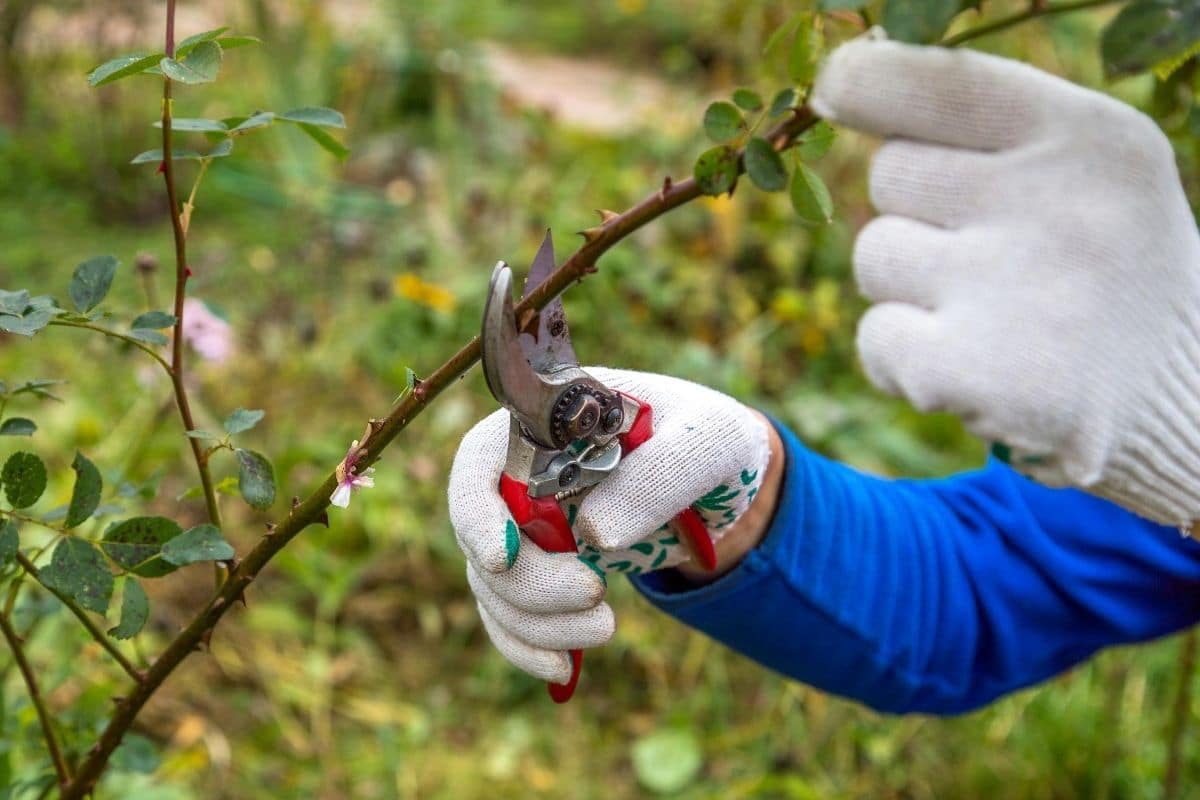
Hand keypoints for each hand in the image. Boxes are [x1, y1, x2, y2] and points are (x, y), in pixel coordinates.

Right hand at [448, 367, 772, 682]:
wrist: (714, 476)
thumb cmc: (705, 438)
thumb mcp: (706, 441)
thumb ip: (660, 474)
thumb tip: (596, 534)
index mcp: (543, 423)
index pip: (478, 462)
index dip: (476, 512)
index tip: (502, 557)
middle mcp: (516, 474)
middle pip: (482, 536)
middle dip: (531, 583)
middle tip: (595, 596)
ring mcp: (521, 525)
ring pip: (493, 587)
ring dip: (537, 623)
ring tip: (605, 628)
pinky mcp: (538, 570)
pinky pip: (509, 617)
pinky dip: (528, 648)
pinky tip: (564, 670)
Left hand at [811, 37, 1199, 526]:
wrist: (1174, 407)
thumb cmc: (1096, 274)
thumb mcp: (1080, 175)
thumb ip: (979, 128)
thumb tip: (836, 86)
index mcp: (1091, 138)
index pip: (932, 81)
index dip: (863, 82)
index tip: (837, 90)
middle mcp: (1057, 202)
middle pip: (890, 174)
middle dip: (918, 216)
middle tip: (994, 262)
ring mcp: (1012, 290)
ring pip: (873, 254)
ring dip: (909, 290)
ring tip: (991, 317)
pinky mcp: (970, 372)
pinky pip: (874, 337)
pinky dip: (903, 360)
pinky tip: (971, 372)